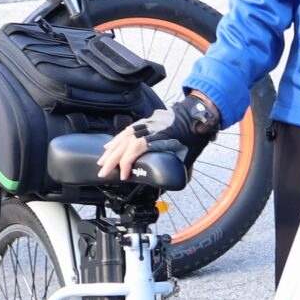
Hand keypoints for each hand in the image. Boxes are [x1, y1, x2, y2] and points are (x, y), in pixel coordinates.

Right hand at [98, 91, 220, 177]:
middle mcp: (149, 129)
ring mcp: (146, 124)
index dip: (126, 164)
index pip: (135, 149)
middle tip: (103, 172)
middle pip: (124, 144)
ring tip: (102, 162)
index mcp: (158, 138)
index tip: (123, 176)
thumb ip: (179, 169)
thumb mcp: (188, 156)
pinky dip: (117, 139)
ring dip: (111, 150)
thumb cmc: (194, 136)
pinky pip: (127, 131)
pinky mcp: (146, 122)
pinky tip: (110, 146)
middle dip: (111, 160)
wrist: (197, 117)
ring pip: (123, 136)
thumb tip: (174, 182)